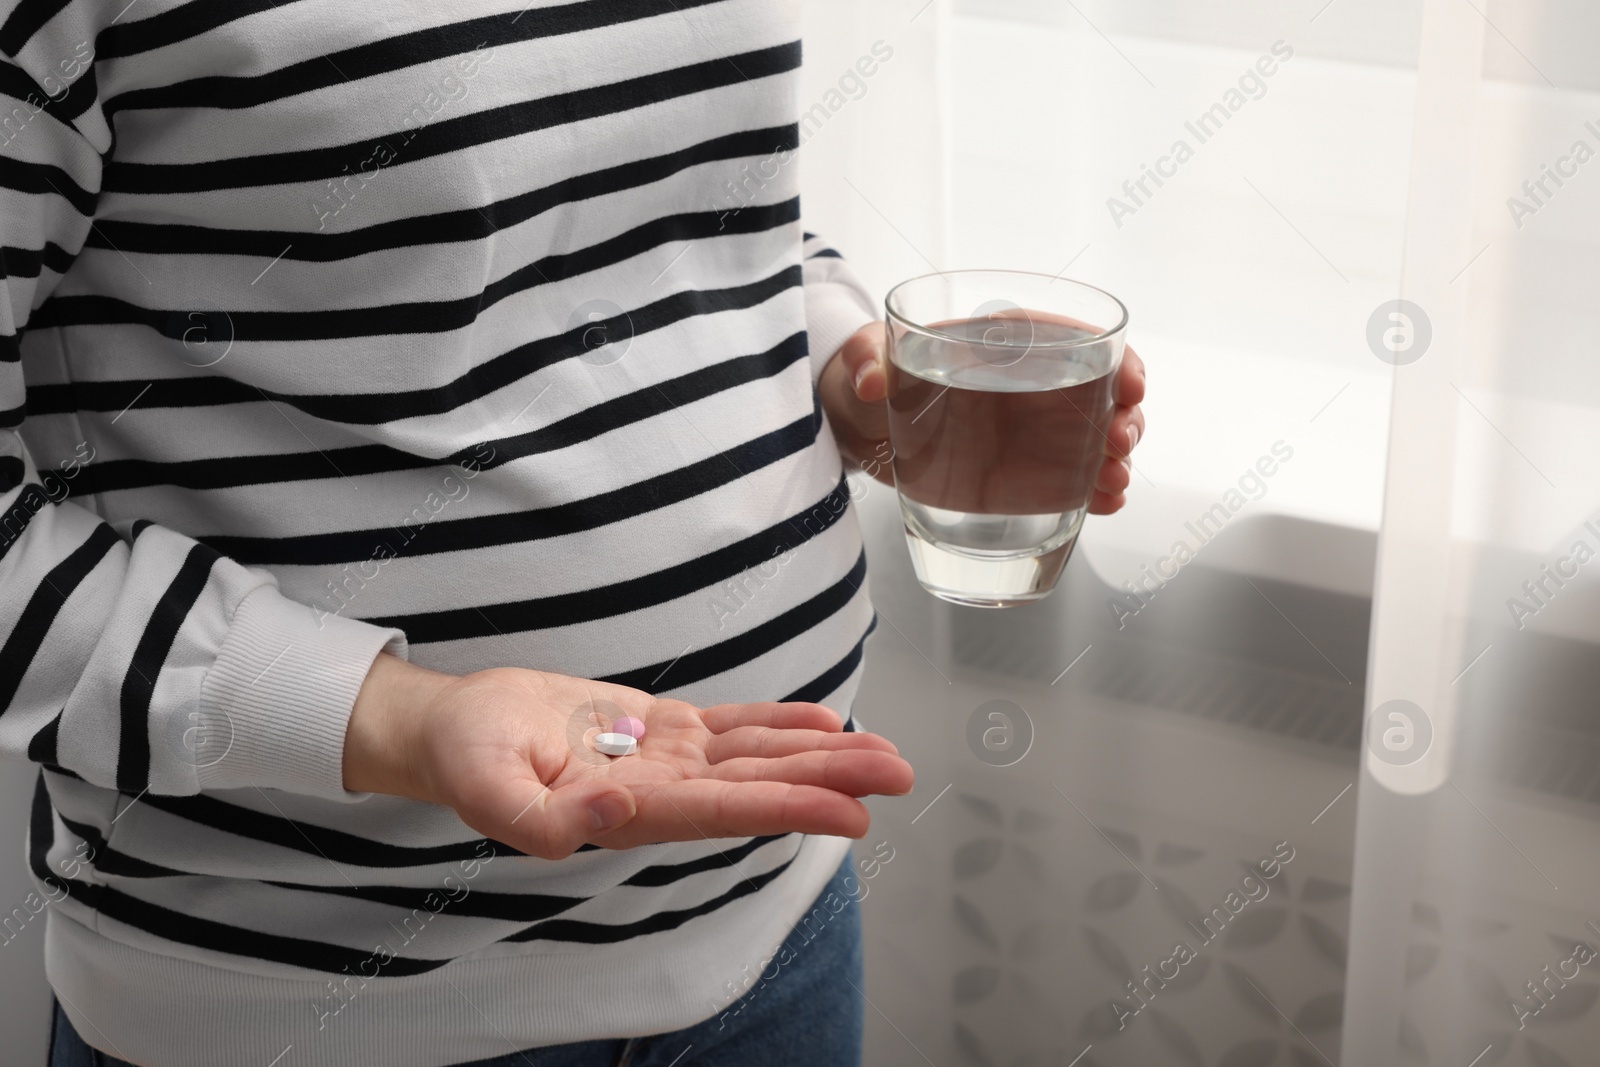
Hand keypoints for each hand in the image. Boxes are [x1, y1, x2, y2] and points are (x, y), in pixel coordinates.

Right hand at [344, 655, 913, 859]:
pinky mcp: (660, 725)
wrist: (453, 727)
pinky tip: (824, 718)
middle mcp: (662, 789)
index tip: (851, 811)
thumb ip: (544, 819)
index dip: (790, 807)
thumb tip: (619, 809)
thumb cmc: (465, 759)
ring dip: (821, 751)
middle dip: (832, 777)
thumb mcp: (487, 791)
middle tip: (900, 773)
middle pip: (760, 783)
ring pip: (757, 753)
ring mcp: (666, 757)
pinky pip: (731, 723)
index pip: (724, 812)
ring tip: (884, 750)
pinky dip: (779, 720)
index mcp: (629, 812)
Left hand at [819, 321, 1146, 513]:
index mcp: (1003, 341)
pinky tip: (1106, 504)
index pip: (1073, 339)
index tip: (1129, 382)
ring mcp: (1032, 432)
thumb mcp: (866, 358)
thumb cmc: (872, 375)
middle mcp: (1029, 384)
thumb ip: (867, 360)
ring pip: (1096, 438)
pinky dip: (1096, 493)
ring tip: (1114, 483)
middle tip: (1118, 443)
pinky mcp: (1023, 474)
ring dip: (1116, 459)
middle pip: (1101, 393)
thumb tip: (870, 379)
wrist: (862, 427)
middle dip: (1125, 417)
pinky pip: (1072, 480)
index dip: (1113, 357)